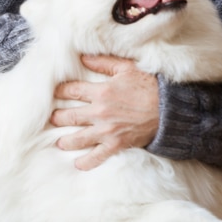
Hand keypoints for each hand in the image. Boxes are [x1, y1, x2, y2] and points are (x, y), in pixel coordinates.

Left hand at [50, 54, 158, 170]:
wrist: (170, 109)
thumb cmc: (150, 86)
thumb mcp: (126, 68)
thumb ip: (103, 63)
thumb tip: (83, 57)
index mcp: (101, 92)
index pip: (72, 91)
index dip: (60, 92)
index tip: (54, 93)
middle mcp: (100, 112)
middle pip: (70, 116)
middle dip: (58, 118)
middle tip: (52, 119)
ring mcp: (107, 131)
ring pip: (78, 138)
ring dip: (66, 141)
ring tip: (60, 142)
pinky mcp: (116, 144)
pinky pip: (97, 156)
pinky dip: (86, 162)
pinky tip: (78, 164)